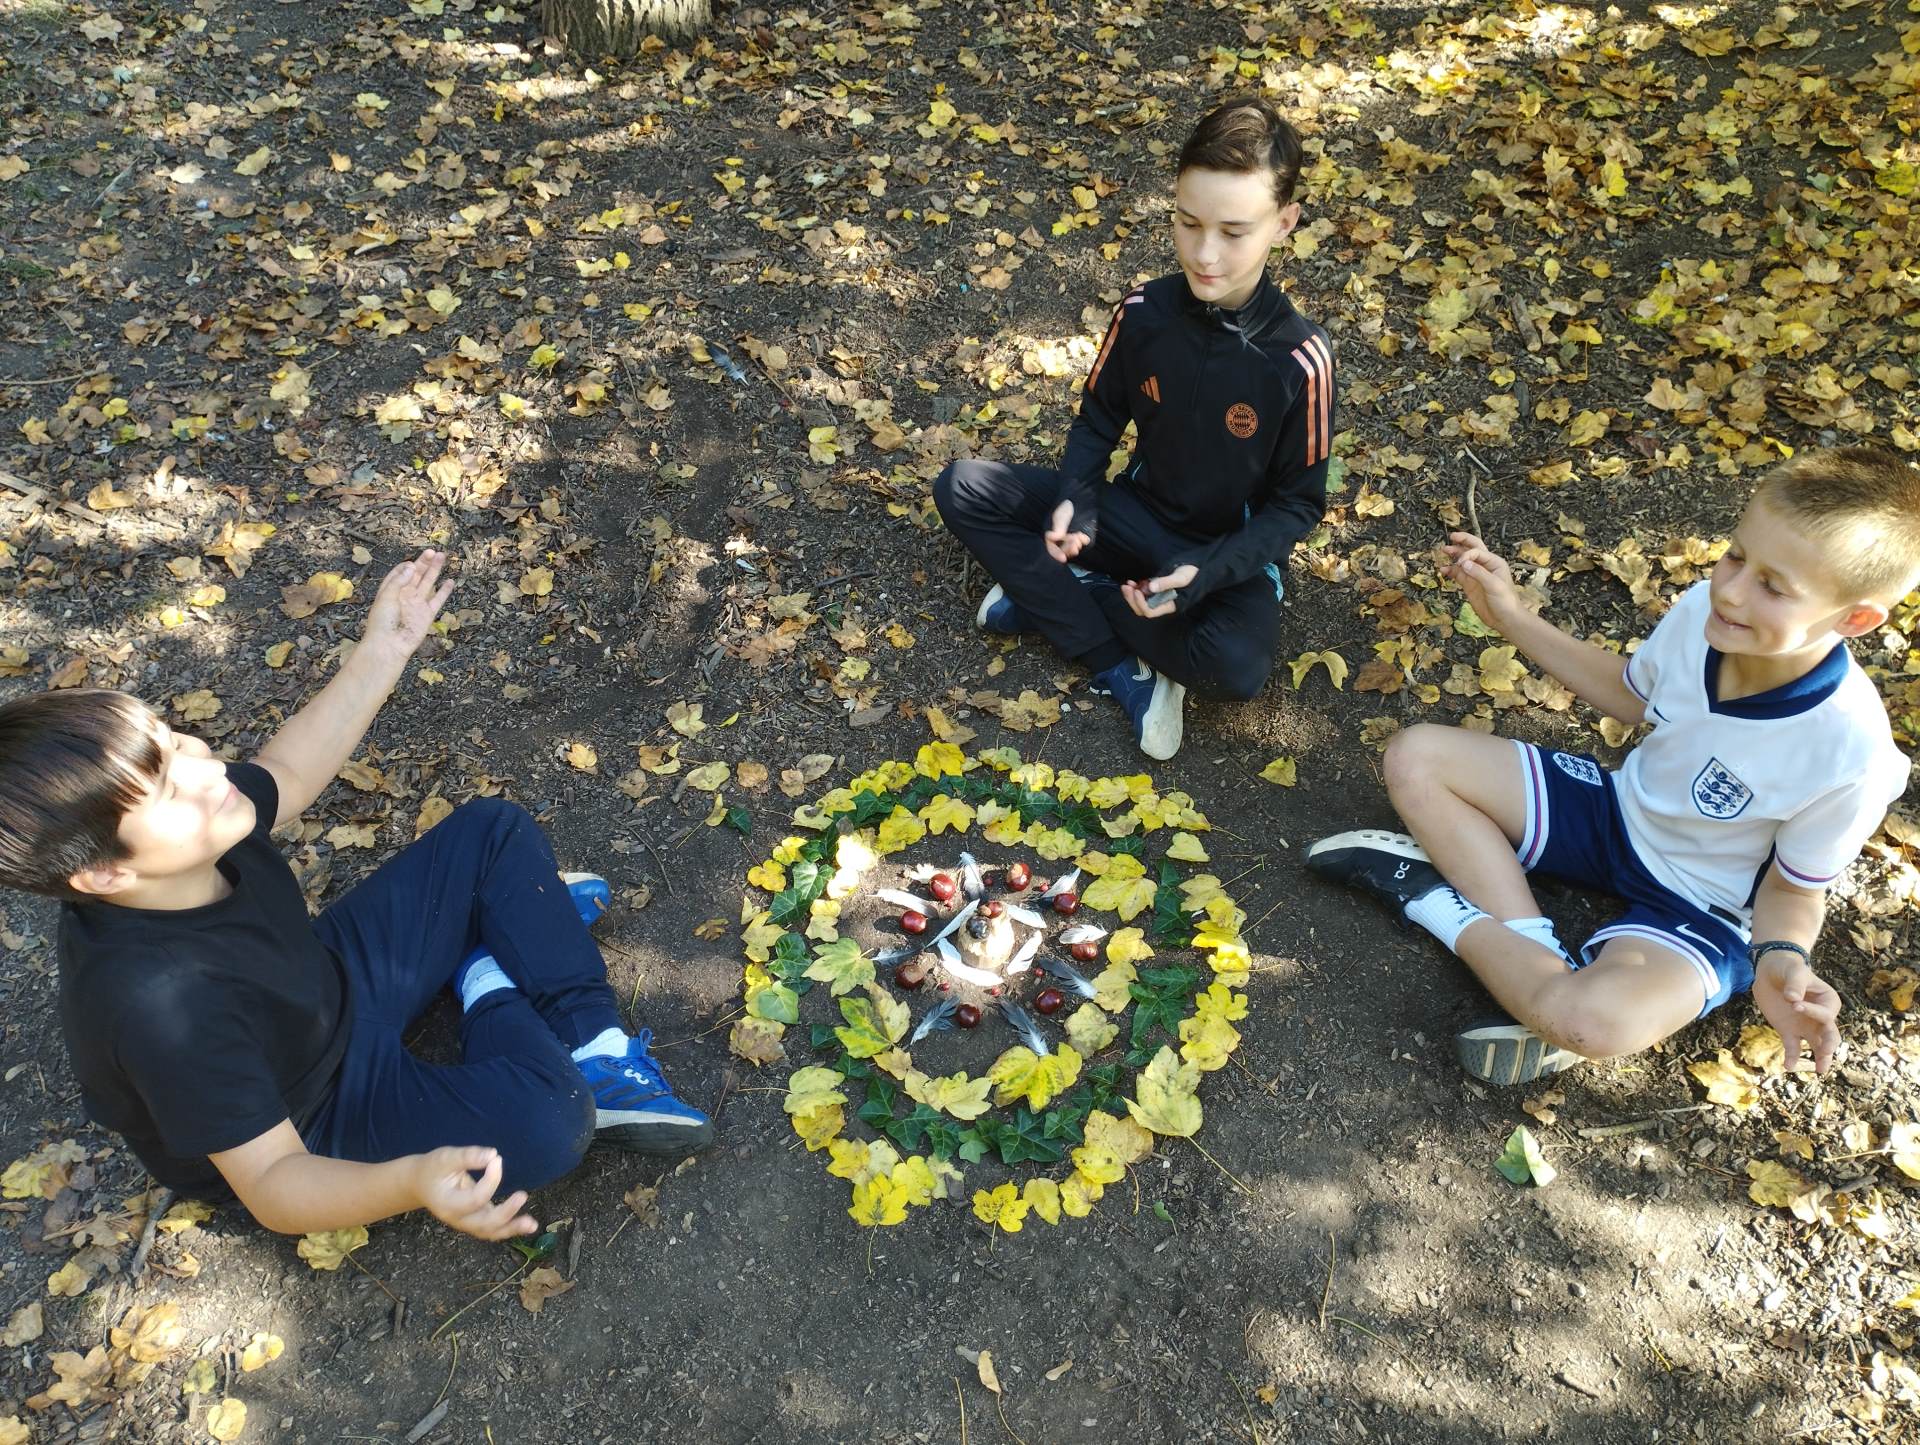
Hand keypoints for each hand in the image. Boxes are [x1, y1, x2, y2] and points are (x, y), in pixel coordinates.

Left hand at [364, 550, 454, 660]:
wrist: (390, 644)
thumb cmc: (382, 621)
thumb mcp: (386, 596)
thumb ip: (399, 580)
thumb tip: (411, 566)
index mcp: (391, 590)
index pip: (400, 572)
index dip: (407, 565)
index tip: (412, 561)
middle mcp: (405, 595)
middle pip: (416, 574)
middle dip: (424, 562)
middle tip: (433, 552)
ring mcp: (417, 603)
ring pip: (428, 582)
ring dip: (435, 570)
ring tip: (442, 556)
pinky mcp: (427, 614)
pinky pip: (438, 599)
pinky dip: (445, 591)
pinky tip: (450, 581)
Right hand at [412, 1146, 538, 1240]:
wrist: (420, 1184)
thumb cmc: (433, 1169)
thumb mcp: (445, 1158)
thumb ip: (468, 1156)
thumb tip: (493, 1155)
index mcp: (448, 1205)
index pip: (476, 1198)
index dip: (491, 1180)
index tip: (497, 1159)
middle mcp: (458, 1219)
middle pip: (484, 1224)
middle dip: (505, 1213)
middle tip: (522, 1195)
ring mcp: (467, 1222)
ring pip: (490, 1232)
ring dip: (512, 1228)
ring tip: (532, 1224)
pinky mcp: (476, 1219)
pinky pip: (494, 1228)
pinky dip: (510, 1227)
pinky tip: (528, 1225)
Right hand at [1044, 501, 1090, 563]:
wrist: (1079, 498)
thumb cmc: (1065, 507)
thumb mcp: (1060, 517)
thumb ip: (1058, 528)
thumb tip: (1051, 537)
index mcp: (1052, 535)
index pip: (1052, 548)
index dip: (1056, 554)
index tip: (1063, 559)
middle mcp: (1061, 538)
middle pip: (1063, 550)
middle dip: (1068, 549)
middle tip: (1074, 543)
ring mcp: (1071, 538)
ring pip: (1073, 548)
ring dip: (1075, 546)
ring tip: (1078, 537)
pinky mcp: (1080, 536)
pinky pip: (1082, 543)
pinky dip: (1083, 541)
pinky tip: (1083, 536)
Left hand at [1121, 564, 1197, 618]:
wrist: (1201, 569)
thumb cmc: (1194, 574)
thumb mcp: (1181, 577)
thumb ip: (1166, 582)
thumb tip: (1151, 586)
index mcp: (1170, 605)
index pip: (1150, 611)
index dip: (1141, 603)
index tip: (1137, 591)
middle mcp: (1164, 604)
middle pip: (1143, 609)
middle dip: (1132, 599)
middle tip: (1126, 586)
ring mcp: (1160, 598)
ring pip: (1141, 602)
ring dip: (1132, 594)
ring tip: (1128, 583)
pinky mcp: (1158, 591)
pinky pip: (1144, 595)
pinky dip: (1137, 589)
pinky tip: (1133, 582)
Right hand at [1441, 532, 1520, 632]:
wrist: (1505, 619)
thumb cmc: (1505, 601)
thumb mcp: (1494, 585)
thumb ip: (1478, 573)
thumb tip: (1462, 562)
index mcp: (1494, 563)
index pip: (1477, 552)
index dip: (1466, 554)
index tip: (1460, 563)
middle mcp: (1485, 566)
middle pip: (1473, 549)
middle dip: (1462, 542)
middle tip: (1452, 536)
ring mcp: (1476, 575)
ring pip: (1463, 561)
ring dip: (1454, 555)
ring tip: (1444, 550)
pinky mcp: (1470, 585)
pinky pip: (1458, 574)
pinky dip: (1450, 571)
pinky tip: (1443, 570)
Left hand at [1751, 951, 1840, 1072]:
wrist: (1773, 972)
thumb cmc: (1789, 969)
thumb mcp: (1794, 972)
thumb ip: (1795, 985)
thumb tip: (1792, 1000)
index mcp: (1829, 1002)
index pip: (1825, 1014)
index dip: (1811, 1012)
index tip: (1795, 1004)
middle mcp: (1821, 1018)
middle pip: (1830, 1035)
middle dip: (1829, 1045)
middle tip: (1825, 1051)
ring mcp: (1806, 1027)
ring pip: (1818, 1046)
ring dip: (1821, 1058)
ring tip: (1820, 1070)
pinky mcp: (1789, 1032)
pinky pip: (1794, 1048)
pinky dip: (1792, 1057)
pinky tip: (1788, 1066)